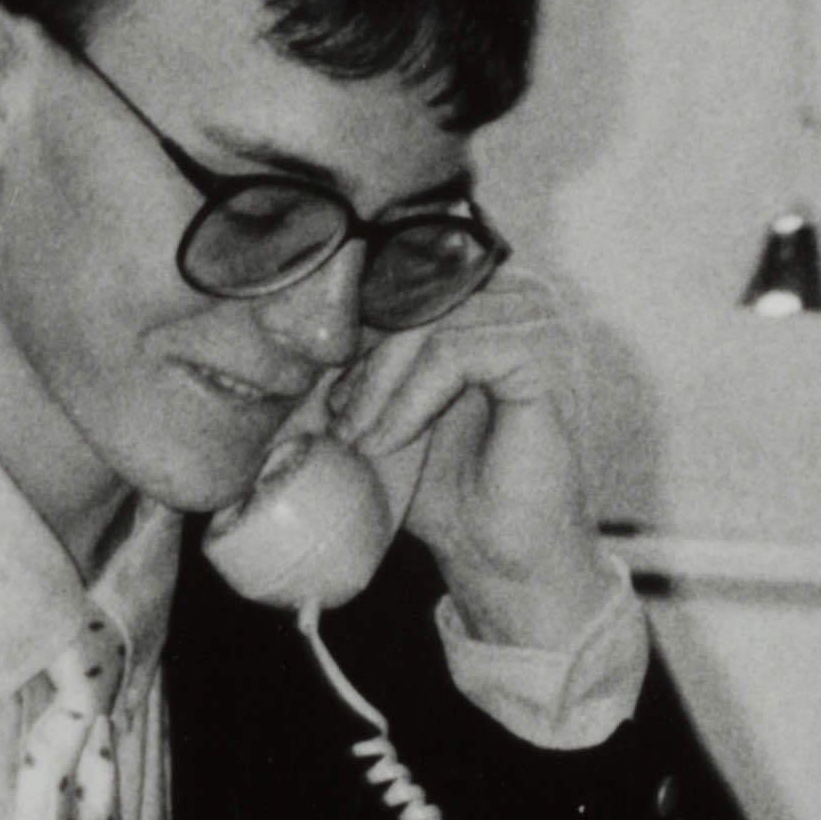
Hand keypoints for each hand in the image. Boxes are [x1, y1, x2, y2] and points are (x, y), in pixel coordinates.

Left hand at [334, 271, 623, 654]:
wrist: (500, 554)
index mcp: (487, 292)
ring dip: (378, 381)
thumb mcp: (381, 406)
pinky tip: (391, 439)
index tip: (324, 383)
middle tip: (336, 419)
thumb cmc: (447, 483)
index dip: (354, 316)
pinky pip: (456, 349)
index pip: (405, 265)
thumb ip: (350, 359)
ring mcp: (540, 320)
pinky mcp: (544, 356)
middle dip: (361, 354)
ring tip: (359, 436)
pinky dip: (410, 396)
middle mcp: (520, 292)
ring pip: (428, 318)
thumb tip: (276, 329)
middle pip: (414, 286)